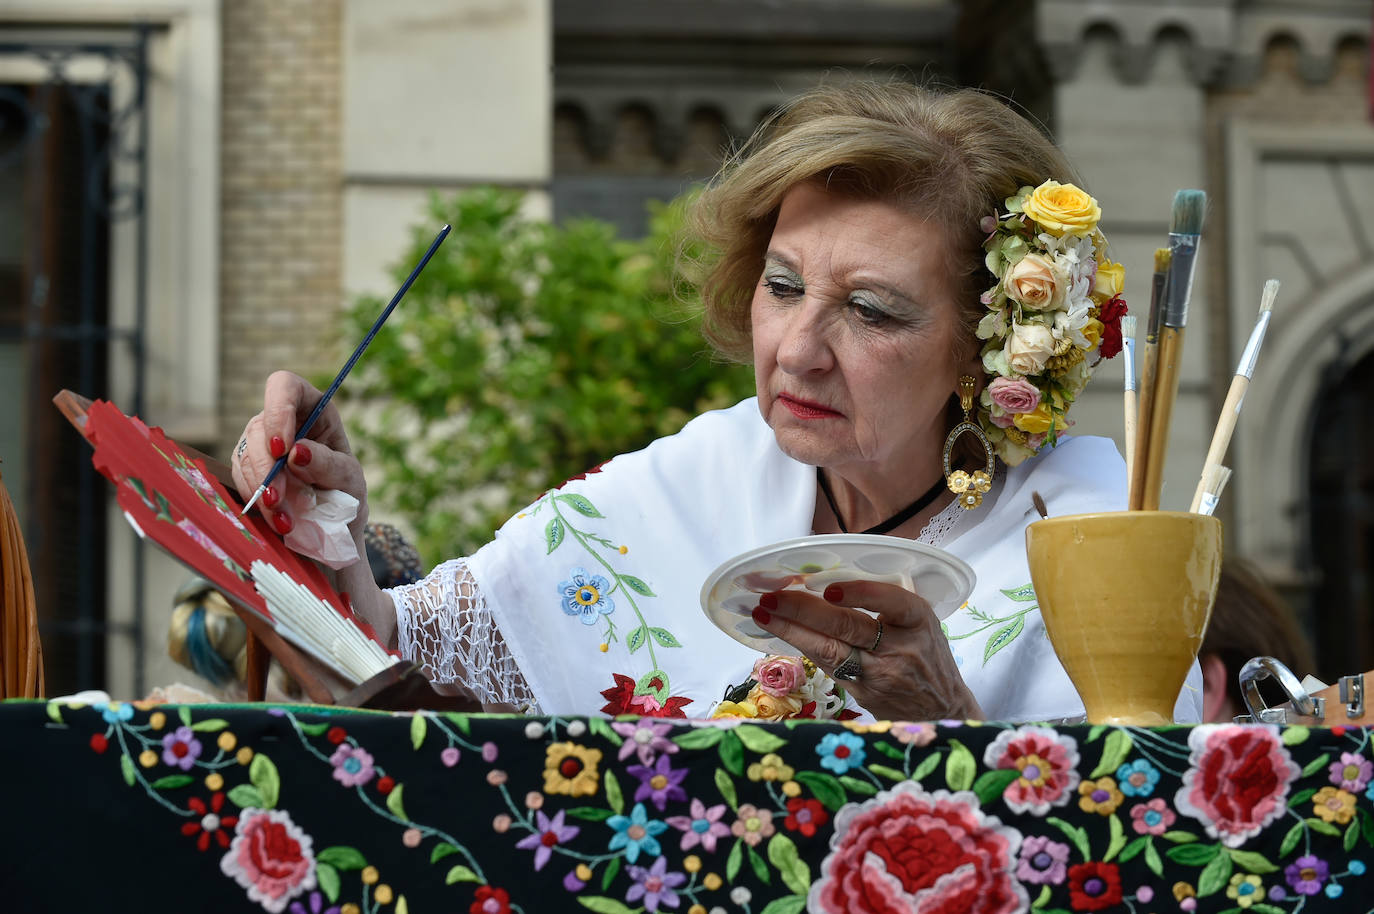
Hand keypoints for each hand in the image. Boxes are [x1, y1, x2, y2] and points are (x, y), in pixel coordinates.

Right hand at [231, 372, 395, 643]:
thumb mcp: (350, 482)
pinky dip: (255, 502)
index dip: (277, 410)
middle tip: (278, 500)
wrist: (333, 538)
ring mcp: (260, 446)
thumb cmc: (347, 500)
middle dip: (267, 467)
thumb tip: (296, 451)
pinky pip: (238, 480)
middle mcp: (283, 422)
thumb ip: (327, 464)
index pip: (284, 386)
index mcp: (314, 410)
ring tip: (285, 522)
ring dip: (261, 490)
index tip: (282, 449)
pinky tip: (278, 523)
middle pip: (258, 427)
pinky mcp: (247, 473)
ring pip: (244, 456)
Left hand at [749, 580, 982, 721]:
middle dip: (803, 610)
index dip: (860, 594)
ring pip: (830, 651)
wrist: (943, 710)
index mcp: (917, 620)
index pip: (891, 601)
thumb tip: (829, 581)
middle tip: (770, 597)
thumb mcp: (919, 624)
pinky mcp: (864, 694)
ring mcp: (880, 674)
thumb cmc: (927, 656)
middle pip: (848, 627)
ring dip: (792, 631)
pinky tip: (781, 634)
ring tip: (763, 614)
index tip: (830, 590)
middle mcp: (900, 647)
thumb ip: (886, 604)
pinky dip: (803, 648)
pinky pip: (828, 667)